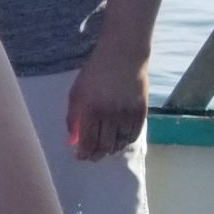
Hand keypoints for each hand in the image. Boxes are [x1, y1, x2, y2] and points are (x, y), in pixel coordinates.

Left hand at [66, 45, 147, 163]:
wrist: (123, 56)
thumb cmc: (94, 73)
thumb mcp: (76, 92)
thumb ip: (73, 117)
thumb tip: (71, 141)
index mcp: (92, 109)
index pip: (88, 141)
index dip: (84, 153)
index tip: (80, 157)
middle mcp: (111, 114)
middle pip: (105, 146)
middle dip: (96, 155)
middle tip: (92, 157)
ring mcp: (128, 113)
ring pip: (120, 143)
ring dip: (111, 149)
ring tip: (104, 148)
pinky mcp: (141, 112)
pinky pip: (133, 135)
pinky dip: (125, 141)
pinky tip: (118, 141)